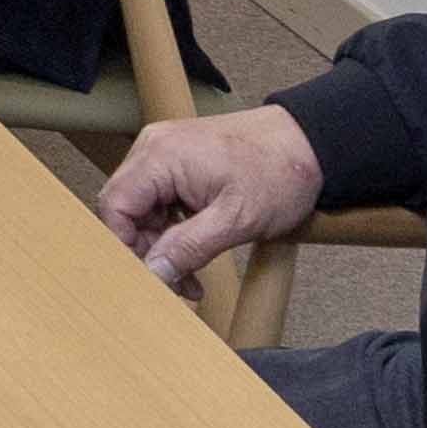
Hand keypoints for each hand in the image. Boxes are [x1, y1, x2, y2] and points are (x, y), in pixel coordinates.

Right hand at [99, 103, 324, 289]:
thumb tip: (153, 272)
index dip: (125, 246)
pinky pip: (159, 202)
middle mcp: (154, 149)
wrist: (311, 143)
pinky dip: (172, 231)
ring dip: (161, 246)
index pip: (115, 206)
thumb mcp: (237, 219)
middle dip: (146, 251)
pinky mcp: (178, 162)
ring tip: (190, 277)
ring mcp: (165, 153)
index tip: (146, 277)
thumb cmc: (281, 171)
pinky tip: (193, 253)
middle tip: (175, 284)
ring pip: (141, 210)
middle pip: (125, 209)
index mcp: (161, 156)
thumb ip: (189, 247)